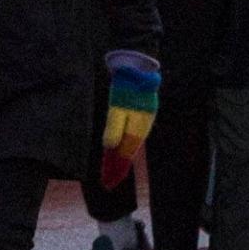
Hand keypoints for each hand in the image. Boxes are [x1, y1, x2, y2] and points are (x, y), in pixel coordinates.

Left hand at [97, 50, 160, 188]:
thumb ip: (115, 127)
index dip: (117, 169)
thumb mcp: (118, 107)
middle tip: (107, 184)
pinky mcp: (138, 113)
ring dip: (120, 158)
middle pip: (128, 151)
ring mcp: (140, 120)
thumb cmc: (127, 86)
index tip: (108, 184)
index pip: (126, 154)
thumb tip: (109, 146)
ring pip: (130, 144)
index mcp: (138, 127)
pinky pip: (130, 135)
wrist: (137, 65)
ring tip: (112, 172)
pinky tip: (118, 149)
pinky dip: (123, 145)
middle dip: (117, 167)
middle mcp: (141, 127)